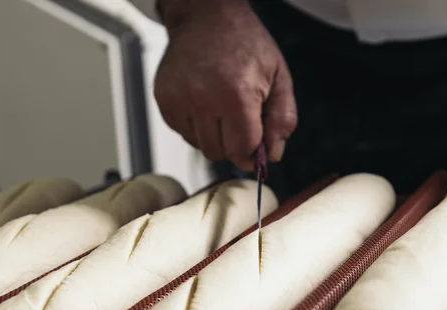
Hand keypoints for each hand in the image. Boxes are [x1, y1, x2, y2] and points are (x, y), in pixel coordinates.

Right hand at [155, 0, 296, 169]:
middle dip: (232, 143)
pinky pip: (183, 133)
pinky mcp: (163, 100)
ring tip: (220, 108)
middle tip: (238, 120)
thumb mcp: (278, 76)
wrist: (205, 18)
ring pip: (199, 146)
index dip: (251, 153)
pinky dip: (195, 126)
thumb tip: (273, 155)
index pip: (242, 149)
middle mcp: (204, 99)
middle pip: (219, 152)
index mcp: (237, 95)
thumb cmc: (244, 43)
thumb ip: (282, 119)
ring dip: (213, 135)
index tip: (255, 148)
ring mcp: (179, 100)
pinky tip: (203, 103)